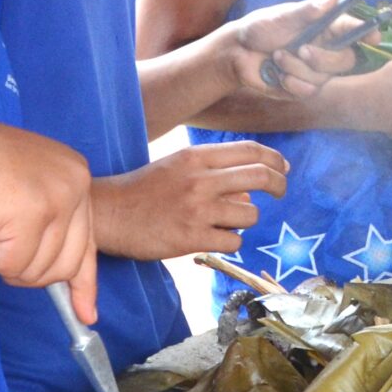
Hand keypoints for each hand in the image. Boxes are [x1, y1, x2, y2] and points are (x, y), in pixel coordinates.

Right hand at [0, 109, 97, 321]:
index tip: (86, 314)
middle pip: (66, 265)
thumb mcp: (19, 190)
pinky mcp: (32, 213)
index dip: (83, 282)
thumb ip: (47, 225)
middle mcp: (76, 181)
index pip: (88, 242)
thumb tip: (68, 283)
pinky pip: (11, 265)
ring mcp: (57, 196)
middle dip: (26, 269)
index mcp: (75, 173)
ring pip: (37, 270)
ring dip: (0, 257)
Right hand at [92, 141, 288, 261]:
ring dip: (246, 220)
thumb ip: (213, 171)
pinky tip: (216, 238)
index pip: (250, 150)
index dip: (274, 158)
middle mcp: (200, 180)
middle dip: (279, 184)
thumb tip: (251, 189)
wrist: (108, 213)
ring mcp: (197, 209)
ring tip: (227, 222)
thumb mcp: (177, 166)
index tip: (283, 167)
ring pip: (250, 214)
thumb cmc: (143, 189)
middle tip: (280, 192)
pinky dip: (231, 241)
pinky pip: (234, 240)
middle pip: (260, 176)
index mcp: (196, 157)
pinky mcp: (192, 237)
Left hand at [228, 0, 369, 98]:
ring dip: (297, 68)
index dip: (368, 33)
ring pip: (325, 77)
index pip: (353, 29)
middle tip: (301, 50)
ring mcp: (316, 70)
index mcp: (325, 27)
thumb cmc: (259, 29)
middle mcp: (326, 48)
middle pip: (346, 60)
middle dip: (323, 58)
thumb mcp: (280, 16)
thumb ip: (306, 11)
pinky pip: (310, 91)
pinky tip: (277, 76)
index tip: (374, 38)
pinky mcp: (305, 87)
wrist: (236, 55)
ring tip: (276, 58)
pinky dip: (292, 83)